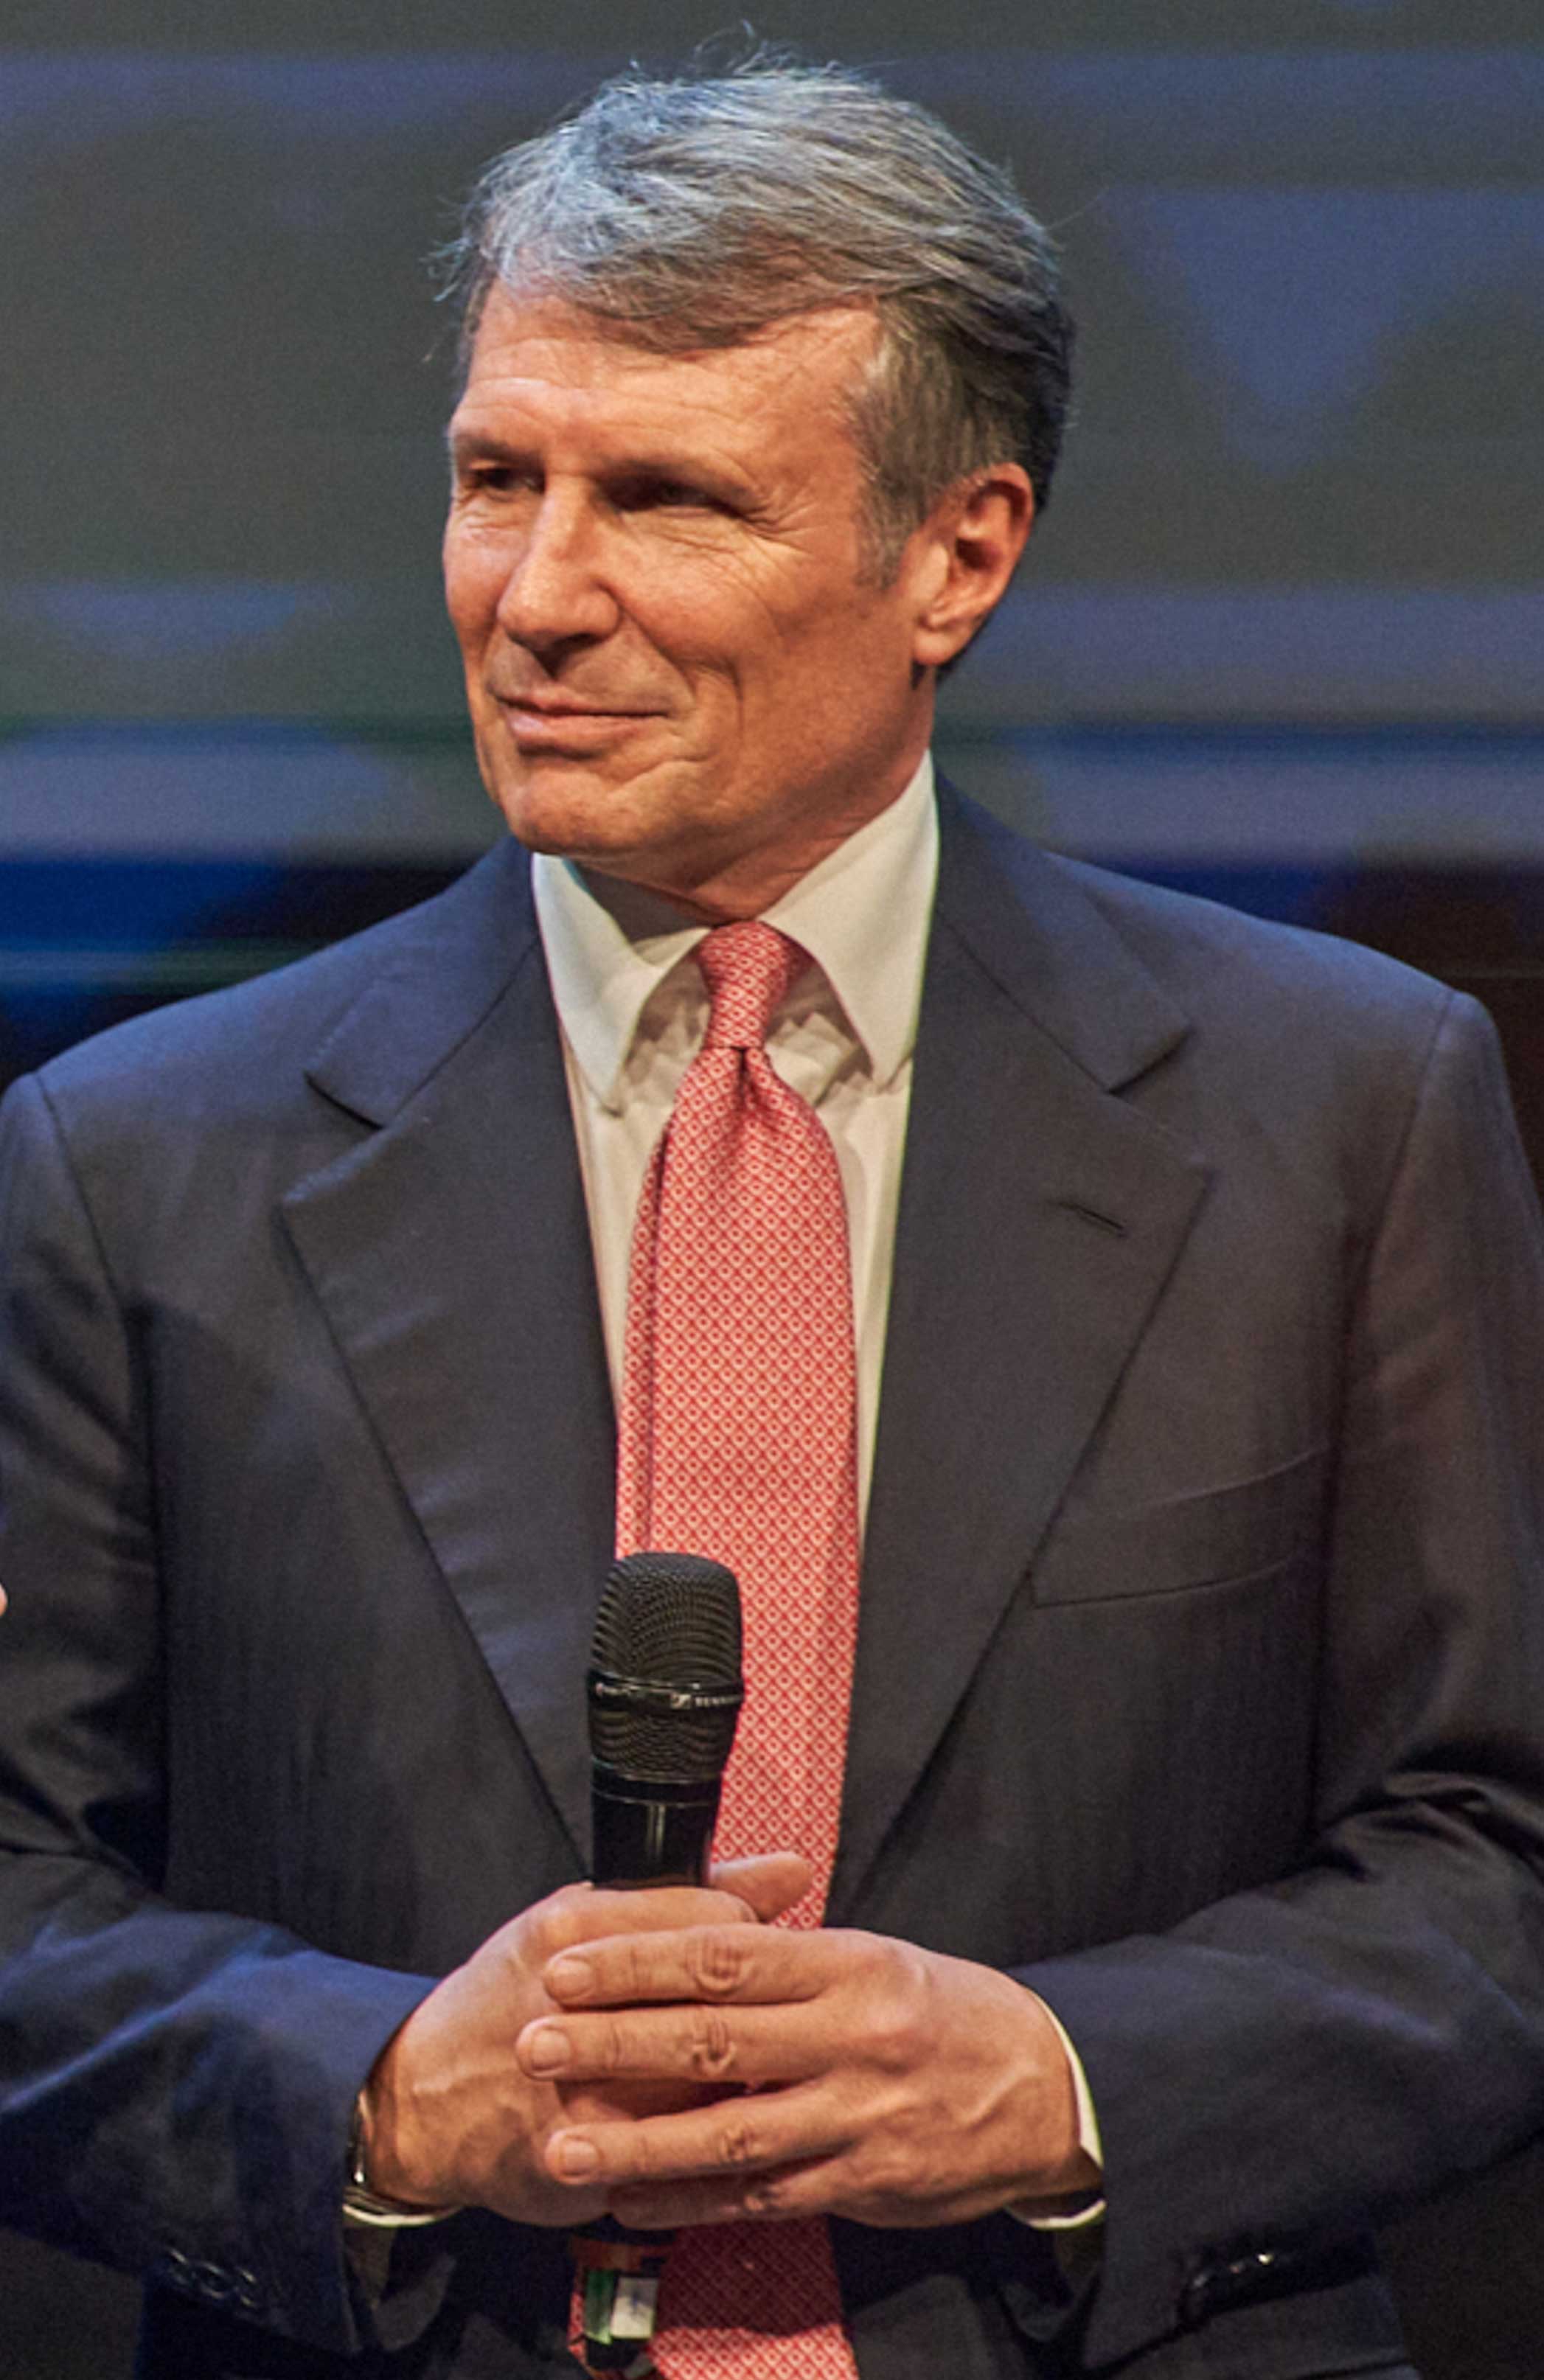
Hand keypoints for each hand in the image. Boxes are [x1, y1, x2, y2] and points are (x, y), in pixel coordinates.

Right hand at [362, 1854, 809, 2225]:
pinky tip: (694, 2120)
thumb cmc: (510, 1996)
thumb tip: (792, 1870)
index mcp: (575, 1932)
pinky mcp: (585, 2157)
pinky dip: (704, 2134)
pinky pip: (683, 2149)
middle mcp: (575, 2005)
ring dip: (734, 2076)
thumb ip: (689, 1894)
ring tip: (721, 2066)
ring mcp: (580, 2087)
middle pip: (719, 2002)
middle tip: (748, 2015)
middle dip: (750, 2014)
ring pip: (712, 2079)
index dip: (750, 1944)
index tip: (749, 1954)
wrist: (425, 2099)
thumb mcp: (581, 1919)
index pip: (717, 1926)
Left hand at [515, 1923, 1099, 2230]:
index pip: (723, 1955)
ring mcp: (854, 2116)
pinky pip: (760, 2196)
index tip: (568, 1962)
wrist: (1045, 2089)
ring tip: (561, 2143)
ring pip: (727, 2132)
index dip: (638, 1960)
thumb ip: (787, 1955)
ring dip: (636, 2139)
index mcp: (848, 1965)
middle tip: (534, 2044)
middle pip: (711, 2039)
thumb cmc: (944, 2011)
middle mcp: (849, 2038)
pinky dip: (690, 2199)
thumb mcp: (874, 1958)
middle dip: (613, 2043)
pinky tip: (632, 2195)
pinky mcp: (861, 2183)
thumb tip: (691, 1936)